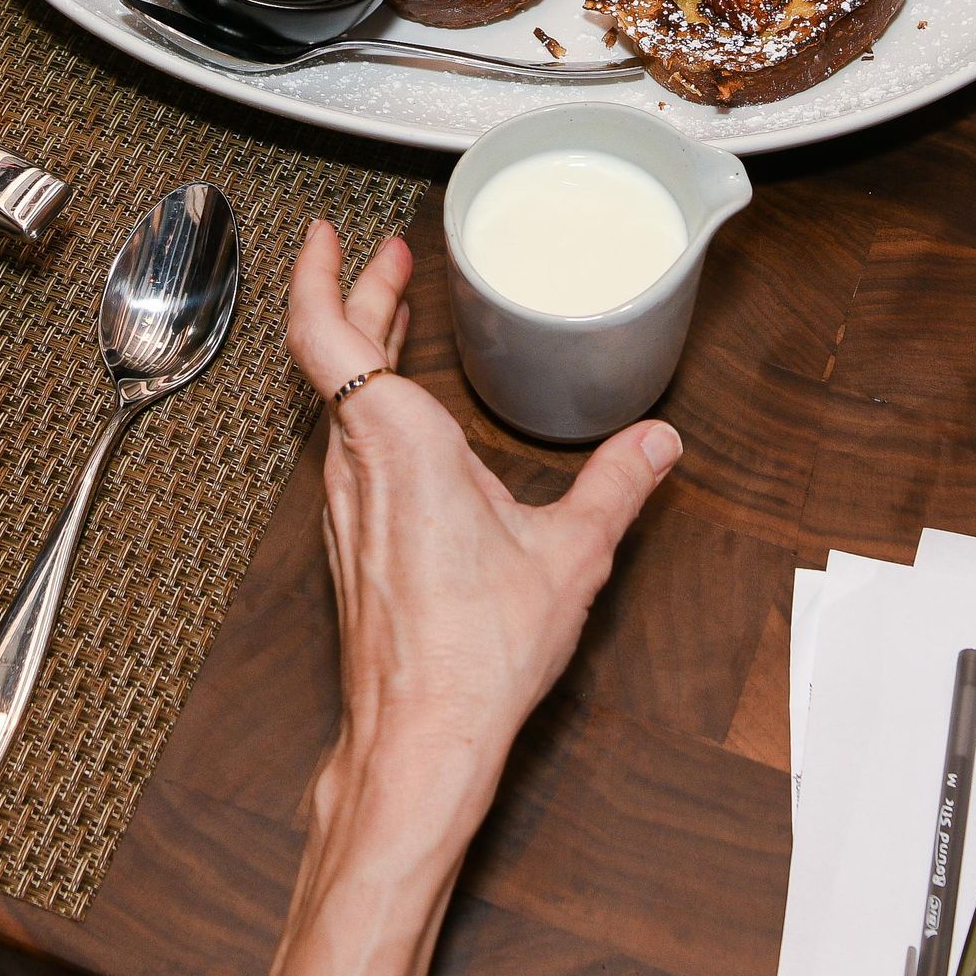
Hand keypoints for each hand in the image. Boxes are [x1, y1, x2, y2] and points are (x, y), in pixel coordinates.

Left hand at [286, 222, 679, 801]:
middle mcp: (356, 466)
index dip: (320, 273)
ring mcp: (345, 506)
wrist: (421, 739)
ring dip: (361, 349)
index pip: (325, 333)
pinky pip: (346, 445)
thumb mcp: (570, 555)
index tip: (328, 235)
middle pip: (333, 355)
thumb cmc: (474, 656)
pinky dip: (367, 402)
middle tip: (386, 259)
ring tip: (394, 318)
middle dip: (360, 295)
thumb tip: (656, 445)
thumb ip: (616, 488)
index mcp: (397, 445)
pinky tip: (401, 413)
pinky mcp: (351, 541)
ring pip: (335, 401)